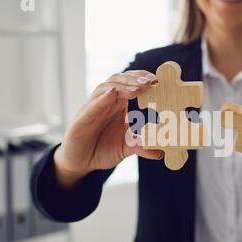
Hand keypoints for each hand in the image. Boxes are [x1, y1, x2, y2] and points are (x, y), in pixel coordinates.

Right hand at [54, 71, 162, 187]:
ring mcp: (92, 110)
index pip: (129, 83)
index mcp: (117, 105)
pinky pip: (91, 107)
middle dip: (134, 79)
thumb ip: (141, 146)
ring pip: (105, 88)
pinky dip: (102, 100)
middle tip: (150, 82)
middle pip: (118, 80)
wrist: (80, 162)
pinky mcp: (81, 121)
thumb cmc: (102, 149)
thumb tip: (160, 152)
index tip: (157, 80)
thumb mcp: (126, 147)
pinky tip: (112, 94)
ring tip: (137, 90)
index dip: (141, 79)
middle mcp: (104, 103)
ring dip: (122, 86)